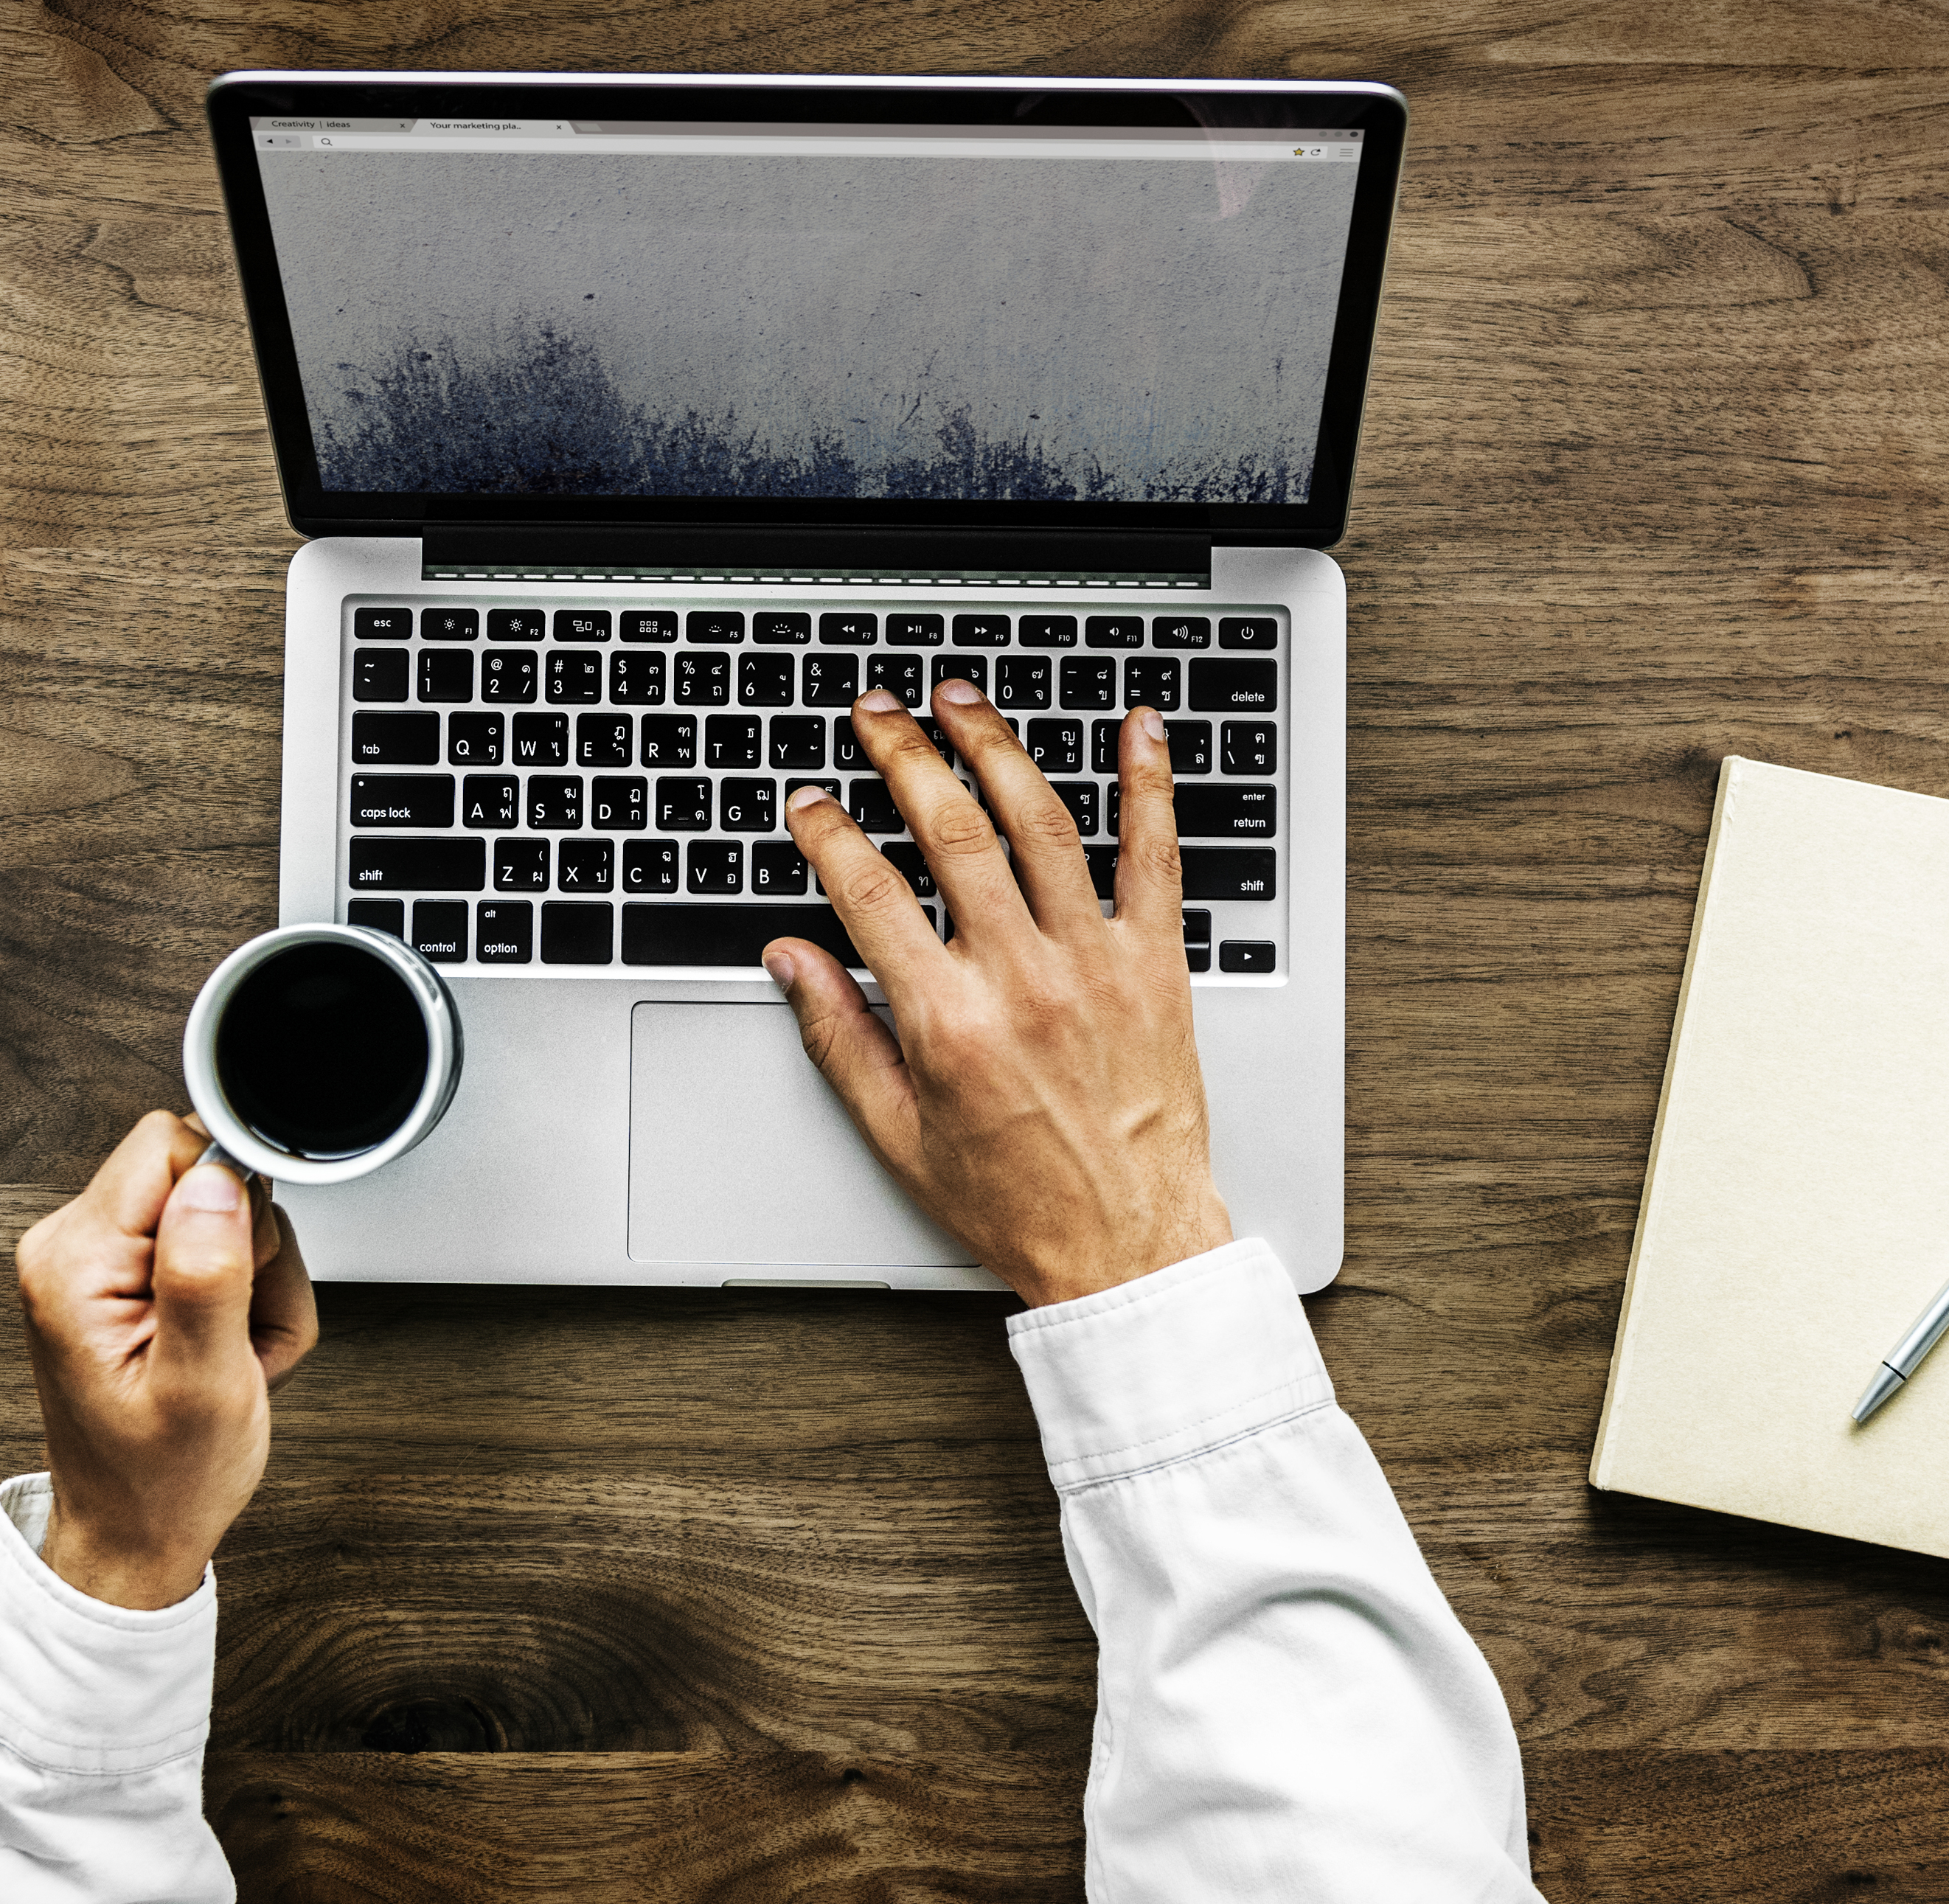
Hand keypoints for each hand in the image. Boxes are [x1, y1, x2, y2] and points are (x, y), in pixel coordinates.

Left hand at [14, 1111, 319, 1608]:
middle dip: (251, 1251)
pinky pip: (215, 1245)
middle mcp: (73, 1246)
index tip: (243, 1273)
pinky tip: (228, 1352)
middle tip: (238, 1333)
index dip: (232, 1199)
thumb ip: (207, 1273)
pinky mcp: (127, 1275)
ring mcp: (99, 1261)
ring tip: (235, 1354)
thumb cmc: (159, 1481)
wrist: (133, 1536)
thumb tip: (218, 1179)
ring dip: (257, 1282)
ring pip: (223, 1212)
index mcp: (73, 1262)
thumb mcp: (201, 1385)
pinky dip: (245, 1298)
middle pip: (203, 1175)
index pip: (172, 1144)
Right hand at [765, 687, 1231, 1306]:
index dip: (828, 834)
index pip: (868, 893)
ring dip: (997, 747)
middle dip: (904, 756)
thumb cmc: (1017, 1201)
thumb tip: (790, 961)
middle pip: (950, 833)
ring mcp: (1095, 964)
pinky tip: (1139, 729)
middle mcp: (1021, 979)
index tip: (809, 804)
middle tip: (878, 714)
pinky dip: (1149, 784)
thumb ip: (839, 1037)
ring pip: (1041, 823)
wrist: (1129, 1246)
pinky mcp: (1158, 965)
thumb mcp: (898, 1134)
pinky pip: (1157, 856)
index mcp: (948, 1022)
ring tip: (962, 701)